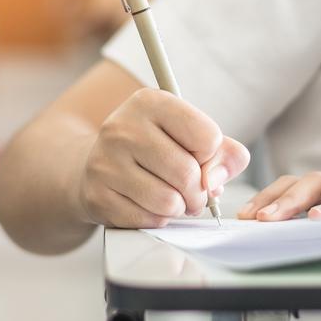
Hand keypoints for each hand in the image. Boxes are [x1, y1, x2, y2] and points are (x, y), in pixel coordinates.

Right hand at [78, 88, 249, 227]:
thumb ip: (224, 153)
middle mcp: (123, 127)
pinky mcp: (97, 195)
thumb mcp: (190, 135)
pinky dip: (158, 219)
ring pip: (169, 201)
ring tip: (173, 199)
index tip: (198, 156)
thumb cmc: (154, 147)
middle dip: (199, 192)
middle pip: (188, 173)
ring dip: (180, 207)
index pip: (207, 136)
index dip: (210, 155)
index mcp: (150, 102)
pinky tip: (149, 205)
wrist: (100, 163)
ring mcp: (105, 162)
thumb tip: (215, 182)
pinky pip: (148, 219)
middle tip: (194, 193)